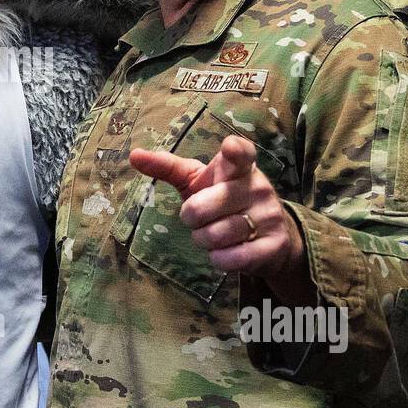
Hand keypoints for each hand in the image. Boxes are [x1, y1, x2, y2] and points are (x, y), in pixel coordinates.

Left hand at [129, 136, 304, 277]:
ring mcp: (269, 216)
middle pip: (199, 208)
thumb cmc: (223, 200)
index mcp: (239, 167)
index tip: (229, 148)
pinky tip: (228, 250)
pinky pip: (229, 258)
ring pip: (212, 236)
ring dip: (204, 240)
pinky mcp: (274, 245)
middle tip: (202, 218)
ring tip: (217, 233)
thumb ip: (168, 167)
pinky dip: (218, 259)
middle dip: (191, 219)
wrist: (269, 237)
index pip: (240, 154)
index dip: (234, 151)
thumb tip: (133, 155)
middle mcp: (258, 188)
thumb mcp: (197, 181)